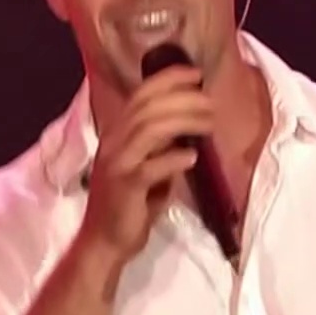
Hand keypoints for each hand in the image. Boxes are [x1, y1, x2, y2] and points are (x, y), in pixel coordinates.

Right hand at [77, 65, 213, 264]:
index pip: (140, 95)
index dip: (168, 79)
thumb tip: (189, 129)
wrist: (105, 241)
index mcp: (117, 135)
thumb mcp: (147, 168)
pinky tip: (192, 159)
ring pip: (149, 129)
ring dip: (183, 121)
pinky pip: (152, 166)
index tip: (195, 74)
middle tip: (210, 101)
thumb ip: (161, 147)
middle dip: (183, 97)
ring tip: (208, 124)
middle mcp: (114, 143)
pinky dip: (174, 158)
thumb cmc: (130, 205)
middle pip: (147, 106)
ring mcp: (117, 163)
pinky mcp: (125, 186)